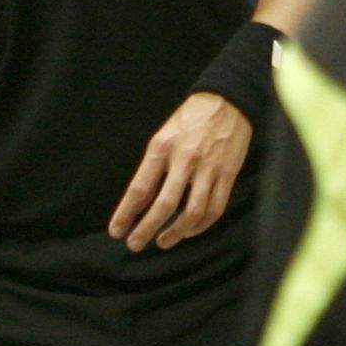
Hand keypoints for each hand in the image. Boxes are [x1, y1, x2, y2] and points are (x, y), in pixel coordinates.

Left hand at [109, 93, 251, 250]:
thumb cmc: (190, 119)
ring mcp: (209, 169)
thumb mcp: (163, 136)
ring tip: (163, 241)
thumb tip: (141, 202)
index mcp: (162, 148)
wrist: (228, 101)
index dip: (126, 213)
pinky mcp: (228, 174)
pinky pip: (215, 208)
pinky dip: (201, 225)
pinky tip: (189, 230)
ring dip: (176, 232)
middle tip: (135, 244)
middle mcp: (185, 160)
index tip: (116, 231)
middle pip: (164, 205)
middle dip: (147, 229)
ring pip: (192, 212)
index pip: (140, 188)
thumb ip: (152, 168)